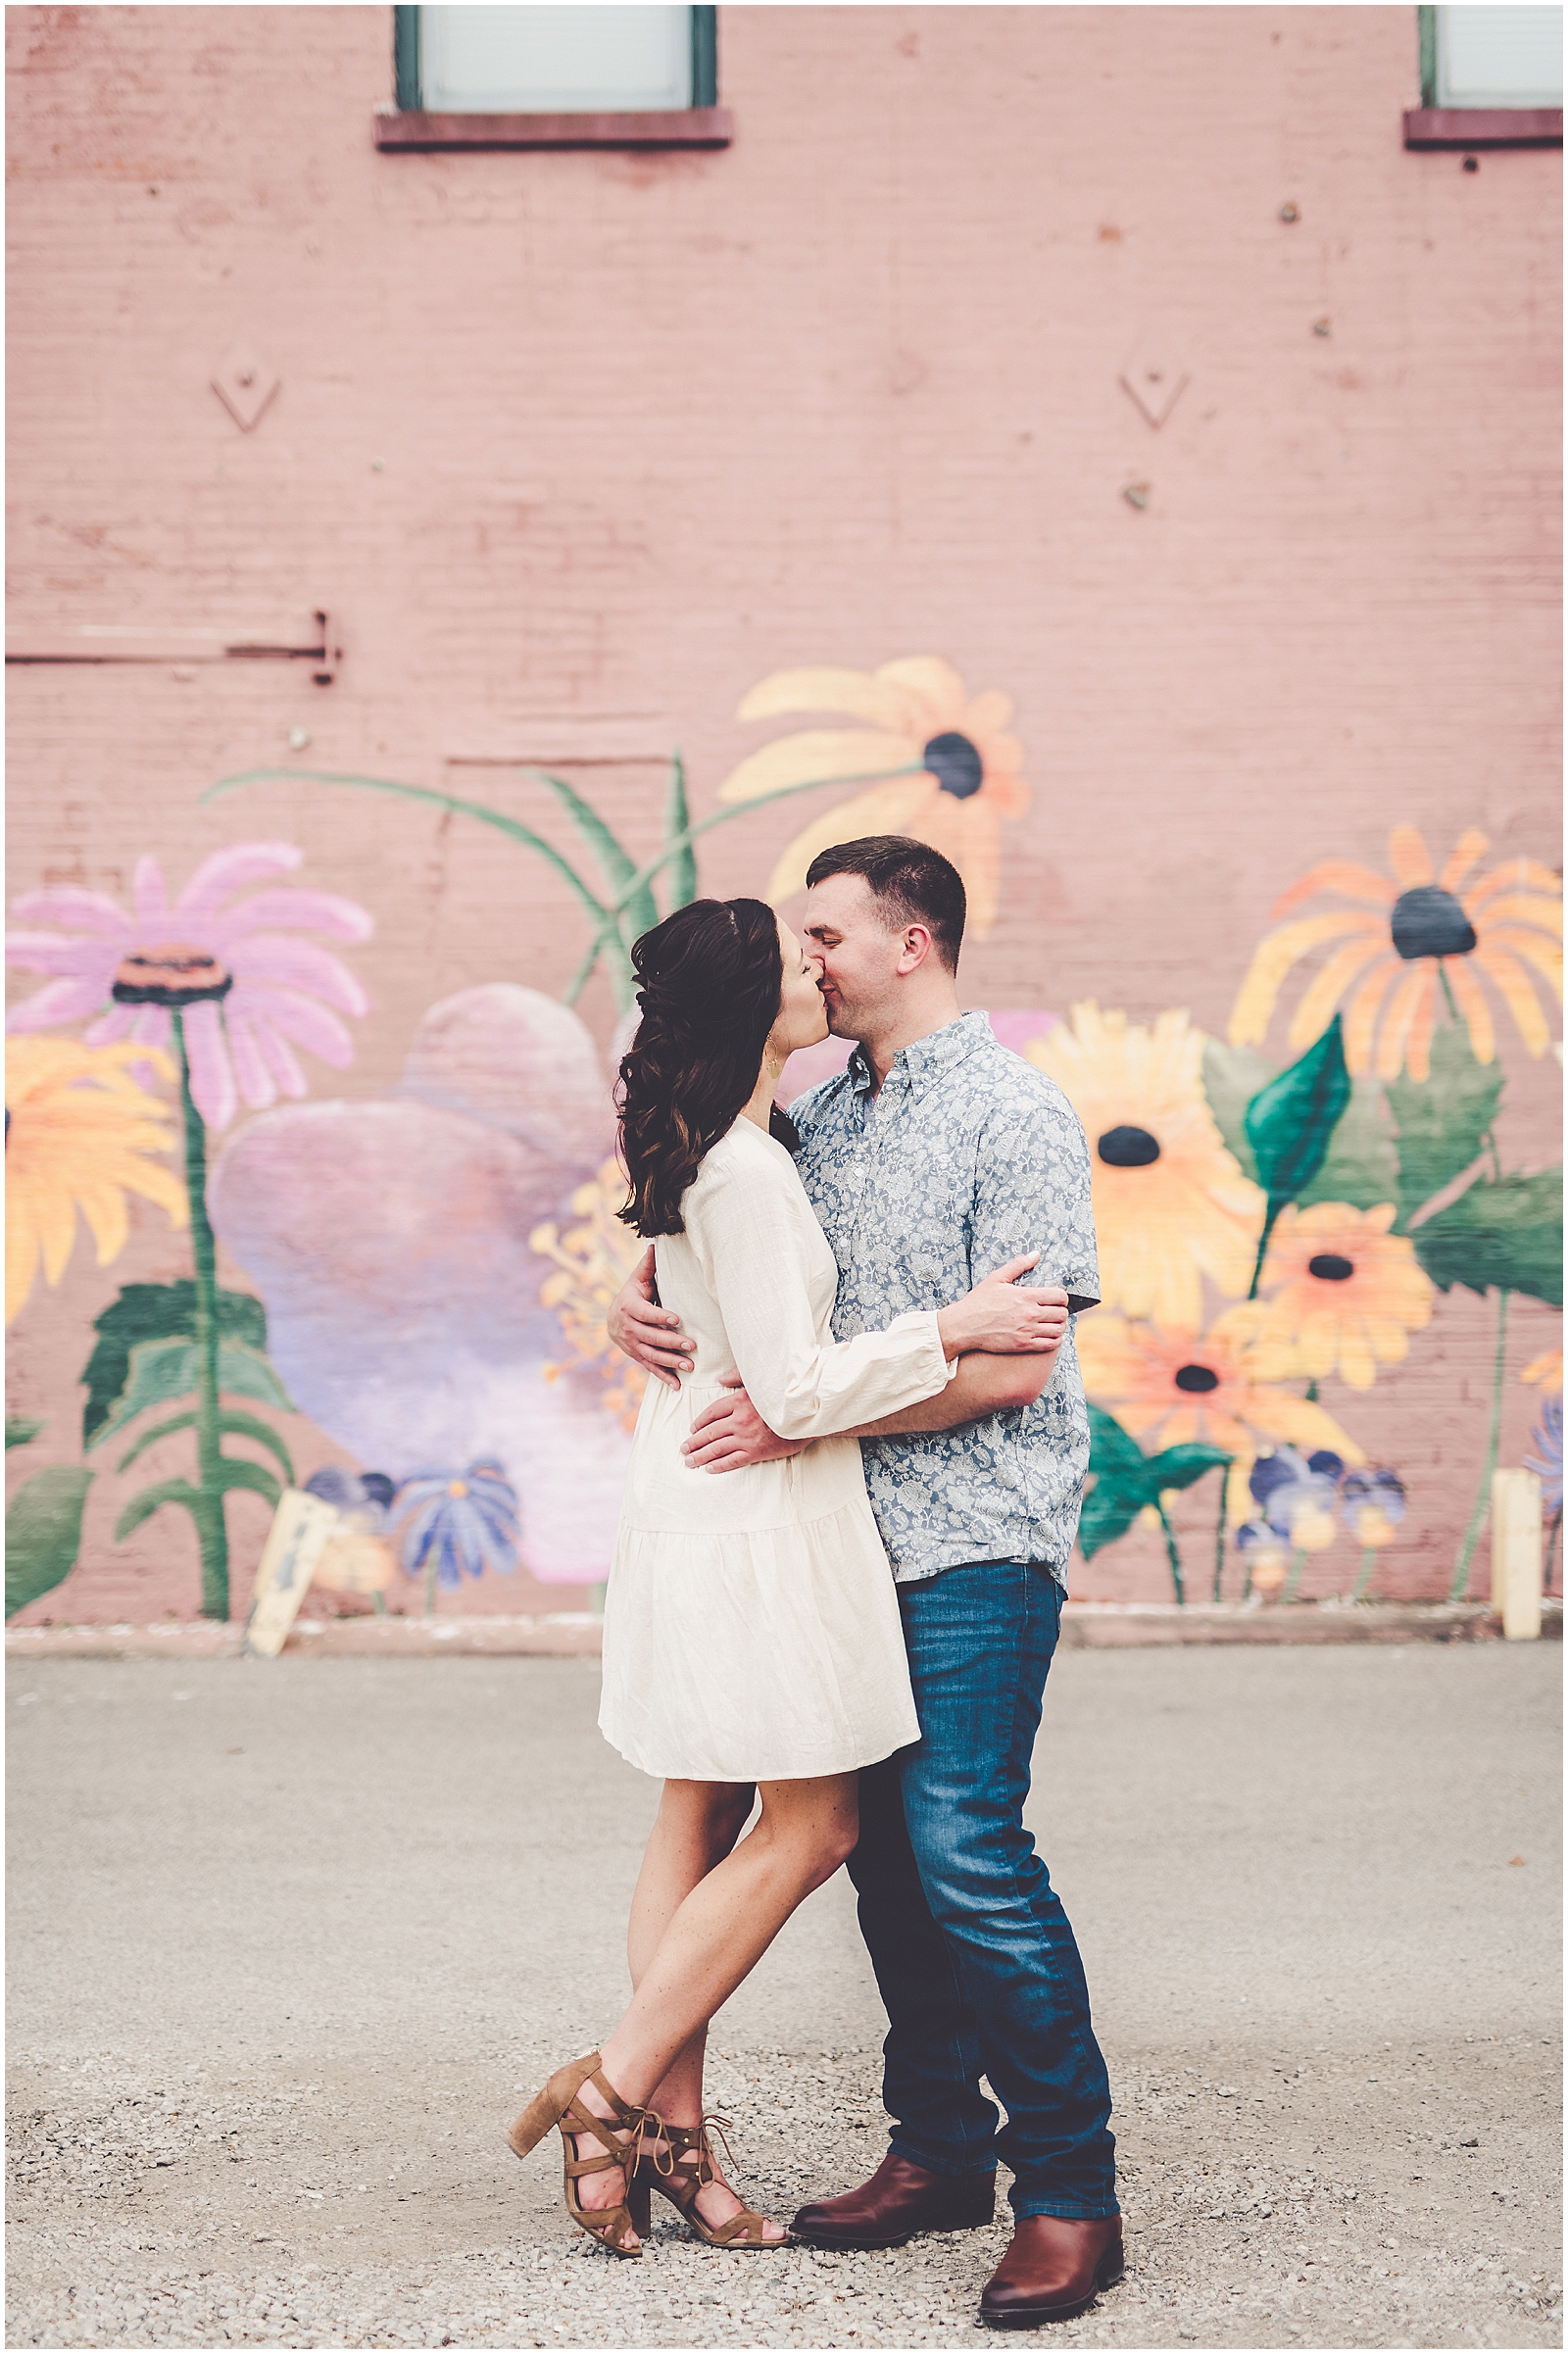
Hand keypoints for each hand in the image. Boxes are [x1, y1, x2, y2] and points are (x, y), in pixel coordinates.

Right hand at [608, 1245, 694, 1390]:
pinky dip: (663, 1377)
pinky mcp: (636, 1356)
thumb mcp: (638, 1279)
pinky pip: (649, 1368)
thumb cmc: (633, 1294)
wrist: (612, 1318)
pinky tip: (678, 1386)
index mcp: (628, 1307)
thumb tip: (655, 1244)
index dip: (660, 1317)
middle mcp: (627, 1328)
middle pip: (650, 1337)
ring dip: (670, 1362)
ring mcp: (631, 1345)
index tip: (676, 1319)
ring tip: (690, 1366)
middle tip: (692, 1345)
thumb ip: (649, 1266)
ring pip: (651, 1355)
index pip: (645, 1313)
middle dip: (671, 1342)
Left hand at [681, 1375, 804, 1473]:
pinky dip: (719, 1466)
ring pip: (717, 1448)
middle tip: (684, 1449)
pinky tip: (709, 1468)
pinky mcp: (757, 1452)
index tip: (692, 1429)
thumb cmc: (785, 1398)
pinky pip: (733, 1460)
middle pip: (710, 1432)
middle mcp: (740, 1420)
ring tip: (690, 1461)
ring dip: (700, 1456)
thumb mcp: (762, 1380)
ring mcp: (747, 1437)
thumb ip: (740, 1376)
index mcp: (740, 1401)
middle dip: (694, 1442)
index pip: (712, 1412)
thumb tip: (721, 1378)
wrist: (808, 1417)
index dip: (700, 1422)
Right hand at [936, 1256, 1070, 1357]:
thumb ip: (1018, 1264)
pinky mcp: (1023, 1345)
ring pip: (1058, 1329)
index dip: (1062, 1297)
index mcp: (1027, 1295)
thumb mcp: (997, 1278)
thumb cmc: (979, 1301)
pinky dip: (1055, 1340)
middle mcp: (1030, 1313)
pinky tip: (1050, 1336)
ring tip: (1053, 1324)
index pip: (1060, 1296)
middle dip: (1061, 1311)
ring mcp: (1028, 1330)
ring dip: (1059, 1326)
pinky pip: (1050, 1344)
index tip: (1056, 1299)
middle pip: (1062, 1314)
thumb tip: (1036, 1254)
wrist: (964, 1326)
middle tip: (1054, 1311)